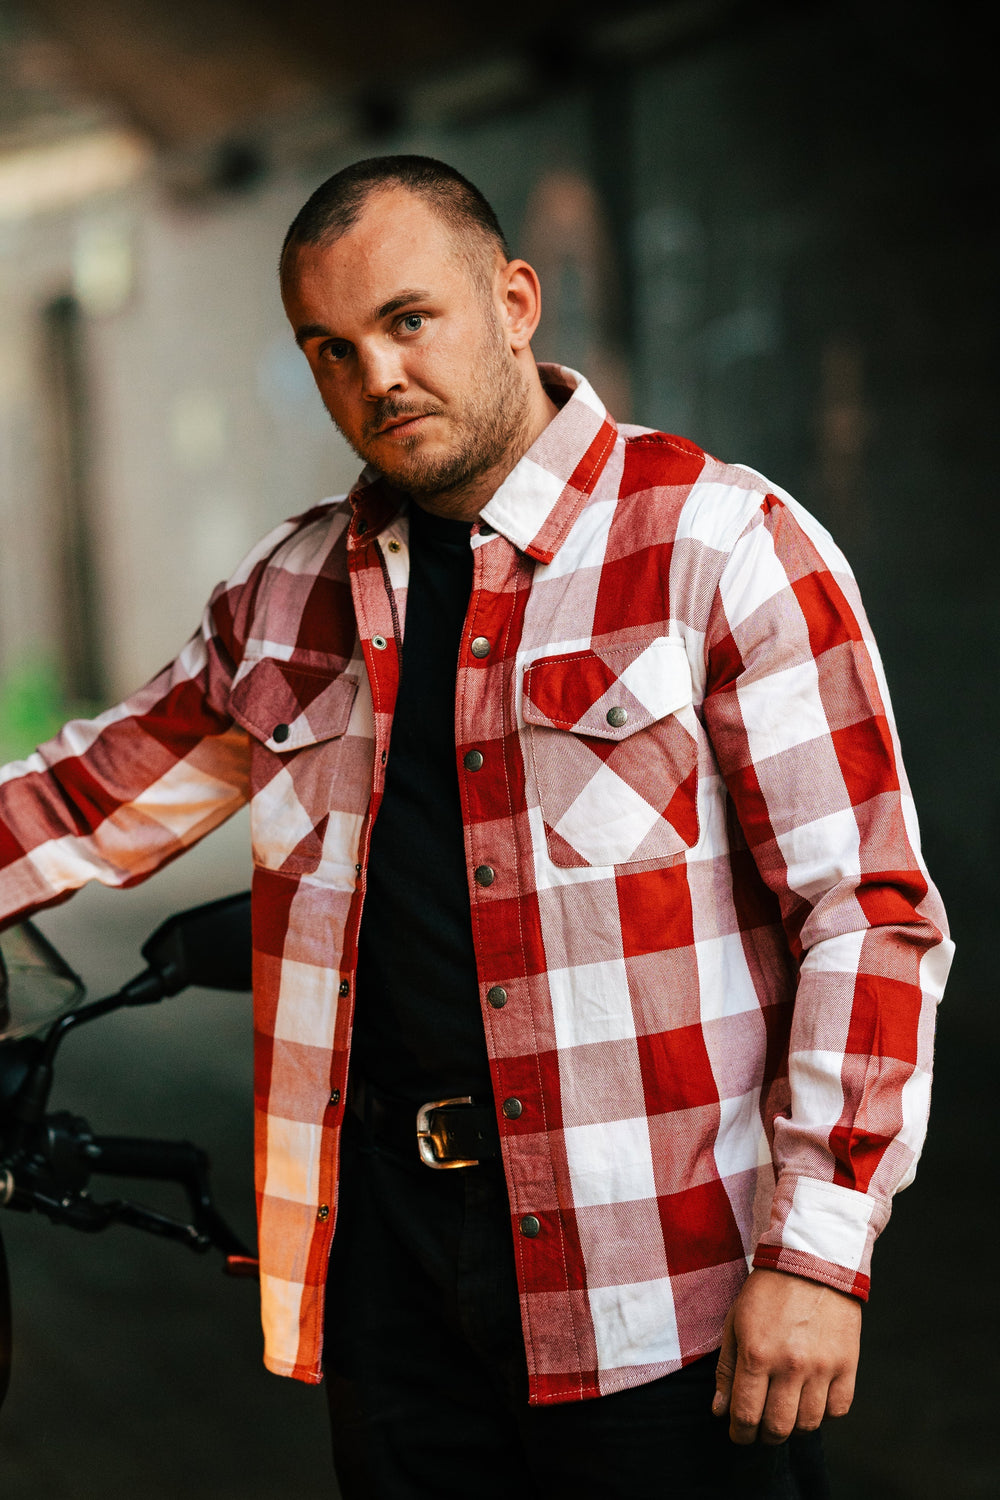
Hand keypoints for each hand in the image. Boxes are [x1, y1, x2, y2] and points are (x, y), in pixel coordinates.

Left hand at [712, 1268, 860, 1444]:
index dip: (739, 1433)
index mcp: (756, 1354)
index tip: (738, 1434)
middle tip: (761, 1430)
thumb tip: (720, 1411)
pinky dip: (824, 1413)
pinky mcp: (847, 1364)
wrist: (812, 1262)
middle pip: (777, 1427)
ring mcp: (821, 1367)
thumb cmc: (768, 1291)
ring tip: (787, 1414)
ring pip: (808, 1424)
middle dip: (765, 1436)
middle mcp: (790, 1365)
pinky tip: (813, 1400)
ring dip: (794, 1427)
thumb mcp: (736, 1321)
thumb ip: (727, 1369)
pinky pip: (838, 1410)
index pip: (746, 1415)